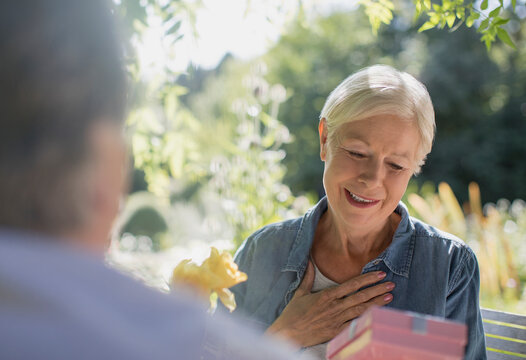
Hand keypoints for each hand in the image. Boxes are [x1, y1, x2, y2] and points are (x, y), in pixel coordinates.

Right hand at [265, 261, 393, 347]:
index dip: (367, 279)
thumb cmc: (293, 313)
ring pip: (361, 310)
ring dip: (376, 303)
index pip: (352, 284)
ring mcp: (337, 320)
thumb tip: (308, 261)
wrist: (288, 333)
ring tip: (389, 297)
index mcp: (327, 295)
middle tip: (391, 284)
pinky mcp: (337, 332)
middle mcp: (334, 307)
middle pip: (360, 296)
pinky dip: (367, 320)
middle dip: (377, 289)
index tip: (379, 274)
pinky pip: (355, 325)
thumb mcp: (300, 292)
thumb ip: (308, 277)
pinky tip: (378, 315)